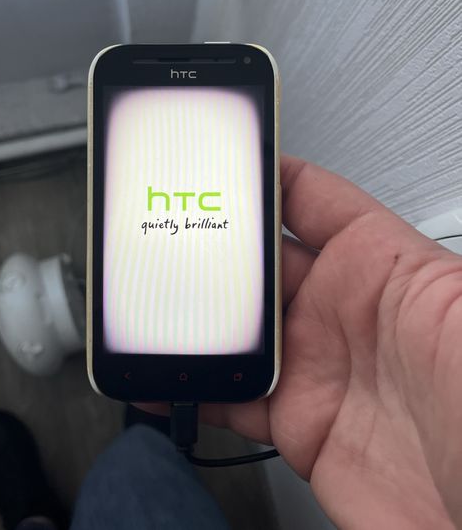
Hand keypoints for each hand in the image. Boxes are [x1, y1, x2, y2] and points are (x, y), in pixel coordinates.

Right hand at [200, 156, 461, 528]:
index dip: (260, 174)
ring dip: (195, 319)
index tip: (214, 163)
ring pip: (235, 328)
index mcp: (378, 265)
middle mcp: (340, 312)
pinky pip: (230, 395)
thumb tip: (336, 208)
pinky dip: (195, 385)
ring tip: (155, 309)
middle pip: (257, 264)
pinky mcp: (298, 424)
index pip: (306, 198)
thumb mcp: (454, 300)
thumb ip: (395, 256)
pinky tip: (171, 378)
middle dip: (212, 248)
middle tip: (167, 242)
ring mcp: (316, 367)